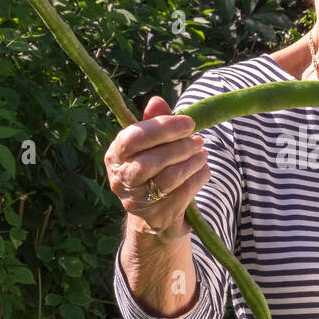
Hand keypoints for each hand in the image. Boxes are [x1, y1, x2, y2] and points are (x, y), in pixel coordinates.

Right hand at [104, 95, 209, 237]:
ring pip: (170, 178)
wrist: (156, 213)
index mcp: (115, 156)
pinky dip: (198, 178)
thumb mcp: (151, 144)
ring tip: (202, 154)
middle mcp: (121, 180)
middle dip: (180, 148)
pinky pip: (184, 193)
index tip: (188, 123)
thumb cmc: (154, 168)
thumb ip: (154, 122)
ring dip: (193, 163)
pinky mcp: (158, 216)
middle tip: (198, 141)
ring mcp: (138, 201)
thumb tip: (157, 101)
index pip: (133, 138)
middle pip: (150, 162)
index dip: (162, 128)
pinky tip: (202, 170)